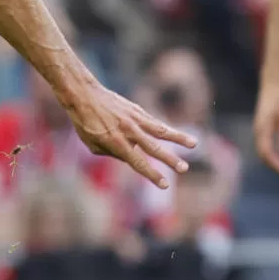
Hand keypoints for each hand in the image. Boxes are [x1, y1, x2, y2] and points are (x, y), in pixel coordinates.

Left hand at [64, 82, 196, 188]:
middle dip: (170, 160)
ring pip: (161, 130)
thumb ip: (113, 154)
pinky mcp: (137, 110)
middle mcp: (129, 131)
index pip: (139, 163)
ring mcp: (135, 119)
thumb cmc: (85, 123)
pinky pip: (154, 121)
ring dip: (179, 138)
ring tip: (194, 144)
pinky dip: (166, 129)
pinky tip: (177, 134)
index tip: (165, 184)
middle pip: (154, 148)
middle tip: (185, 169)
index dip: (153, 175)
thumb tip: (131, 157)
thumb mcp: (93, 145)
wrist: (84, 95)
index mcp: (117, 144)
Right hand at [254, 80, 278, 175]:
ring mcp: (259, 131)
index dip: (277, 164)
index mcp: (262, 128)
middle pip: (263, 155)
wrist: (272, 85)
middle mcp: (258, 132)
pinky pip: (266, 146)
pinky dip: (275, 154)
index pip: (267, 152)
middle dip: (276, 166)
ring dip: (276, 161)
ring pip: (264, 152)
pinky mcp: (263, 130)